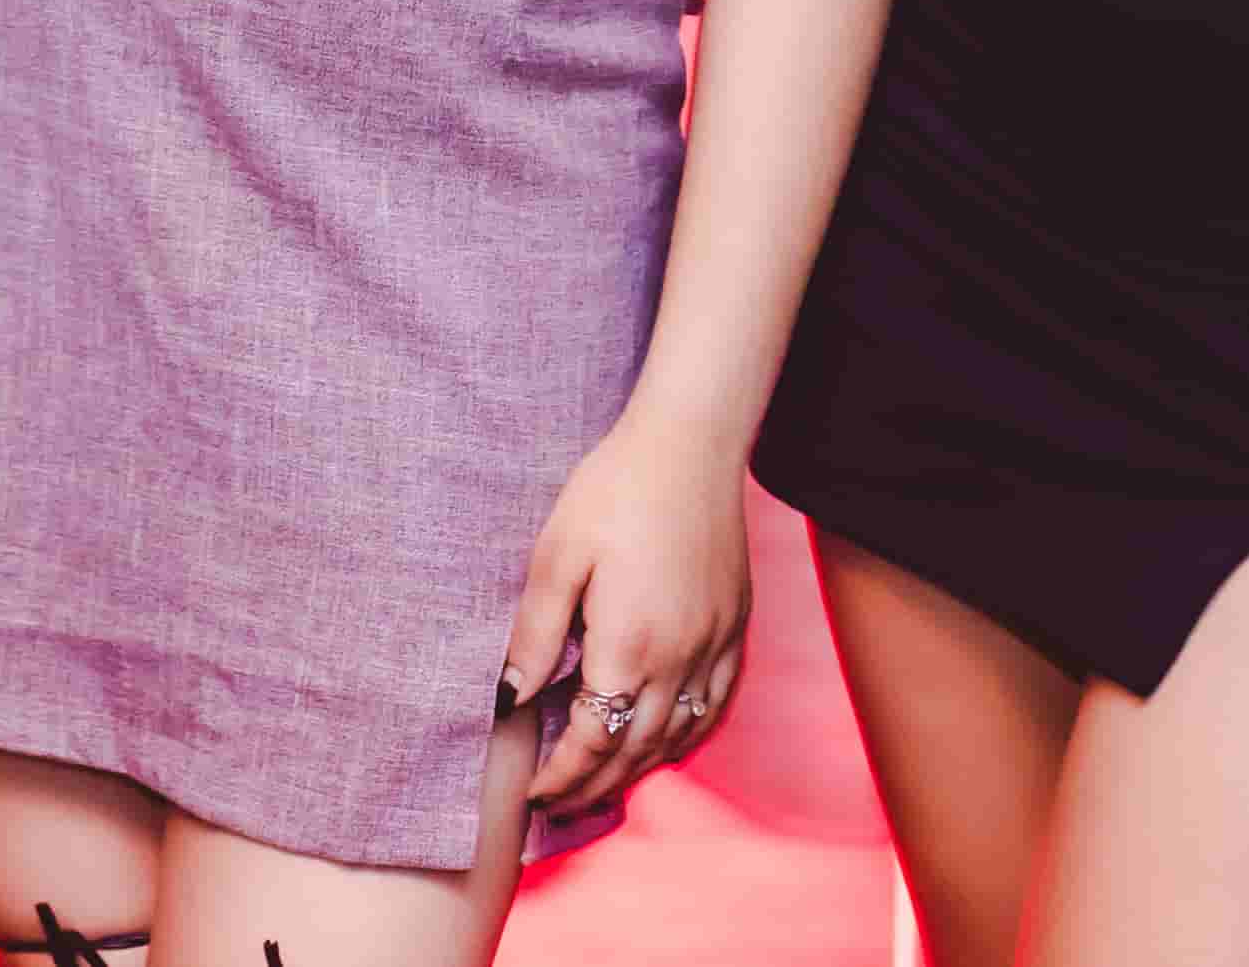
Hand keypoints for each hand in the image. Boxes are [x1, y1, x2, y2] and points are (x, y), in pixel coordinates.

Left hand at [501, 404, 752, 817]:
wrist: (689, 443)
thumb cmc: (615, 489)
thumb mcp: (557, 556)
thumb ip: (535, 635)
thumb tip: (511, 699)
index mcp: (629, 645)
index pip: (592, 741)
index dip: (560, 776)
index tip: (532, 794)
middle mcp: (679, 658)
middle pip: (633, 751)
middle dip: (591, 787)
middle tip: (556, 806)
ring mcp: (715, 644)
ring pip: (677, 736)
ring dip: (636, 771)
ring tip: (600, 784)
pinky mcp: (736, 626)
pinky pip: (717, 705)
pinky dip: (687, 737)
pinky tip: (664, 743)